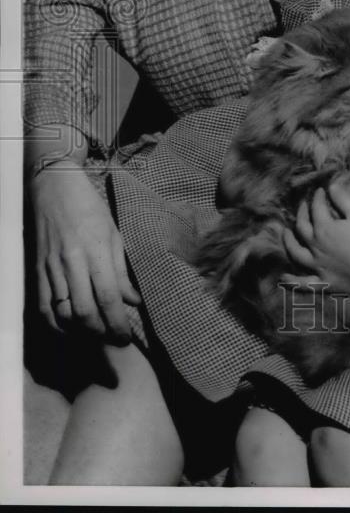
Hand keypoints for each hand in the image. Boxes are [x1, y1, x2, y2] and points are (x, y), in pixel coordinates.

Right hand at [30, 162, 140, 341]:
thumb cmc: (90, 208)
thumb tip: (133, 300)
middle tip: (113, 339)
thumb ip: (121, 271)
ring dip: (79, 331)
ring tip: (96, 335)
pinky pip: (43, 306)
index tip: (126, 337)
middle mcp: (71, 262)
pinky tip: (69, 330)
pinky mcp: (37, 271)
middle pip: (84, 312)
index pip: (108, 297)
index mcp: (95, 251)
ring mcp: (51, 268)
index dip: (117, 323)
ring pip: (62, 313)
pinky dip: (55, 325)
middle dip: (100, 332)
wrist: (54, 190)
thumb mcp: (114, 234)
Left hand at [282, 185, 349, 293]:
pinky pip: (302, 282)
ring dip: (289, 241)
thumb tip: (332, 186)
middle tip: (303, 206)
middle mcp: (315, 245)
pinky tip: (283, 278)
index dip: (317, 197)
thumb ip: (343, 199)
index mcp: (324, 228)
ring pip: (296, 252)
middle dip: (301, 214)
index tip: (320, 191)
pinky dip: (292, 281)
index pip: (316, 208)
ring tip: (286, 233)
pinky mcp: (322, 281)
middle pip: (302, 227)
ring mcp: (316, 264)